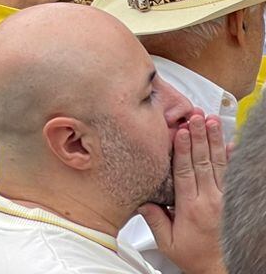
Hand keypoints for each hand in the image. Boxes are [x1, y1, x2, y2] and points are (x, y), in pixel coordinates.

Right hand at [138, 113, 227, 273]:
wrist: (222, 269)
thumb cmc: (195, 256)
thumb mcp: (168, 242)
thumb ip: (154, 220)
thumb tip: (141, 200)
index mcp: (191, 207)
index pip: (185, 171)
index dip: (183, 149)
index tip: (181, 131)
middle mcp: (210, 200)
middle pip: (203, 162)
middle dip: (200, 136)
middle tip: (197, 116)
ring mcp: (224, 199)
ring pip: (219, 164)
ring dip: (215, 141)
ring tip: (211, 121)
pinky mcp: (233, 201)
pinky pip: (234, 175)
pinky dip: (233, 158)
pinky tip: (232, 144)